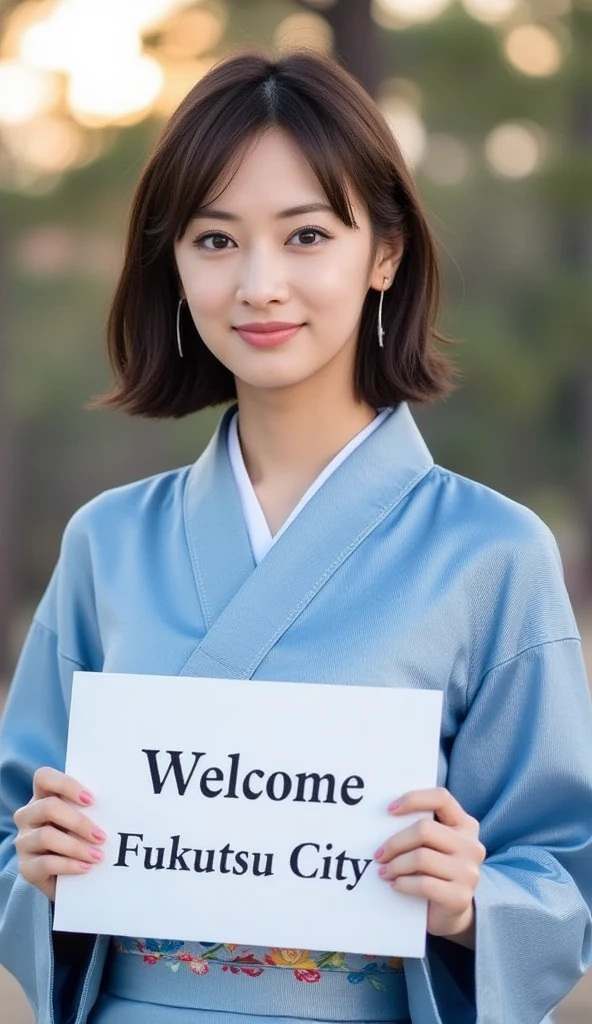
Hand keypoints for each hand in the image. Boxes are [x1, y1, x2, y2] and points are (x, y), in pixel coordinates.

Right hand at [13, 767, 106, 900]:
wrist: (70, 878)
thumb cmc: (82, 839)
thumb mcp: (85, 820)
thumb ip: (92, 809)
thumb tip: (119, 803)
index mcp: (42, 796)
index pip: (44, 777)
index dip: (66, 785)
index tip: (91, 799)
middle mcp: (27, 815)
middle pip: (48, 807)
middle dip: (79, 821)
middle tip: (101, 835)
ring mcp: (23, 842)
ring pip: (45, 836)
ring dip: (77, 846)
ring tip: (98, 856)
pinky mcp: (26, 867)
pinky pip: (46, 863)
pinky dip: (69, 865)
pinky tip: (86, 867)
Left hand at [374, 787, 484, 946]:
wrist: (450, 912)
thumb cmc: (434, 871)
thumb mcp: (433, 845)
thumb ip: (421, 830)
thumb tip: (383, 818)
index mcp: (465, 825)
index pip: (441, 797)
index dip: (414, 799)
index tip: (390, 810)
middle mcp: (471, 846)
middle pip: (424, 830)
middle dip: (395, 842)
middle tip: (379, 855)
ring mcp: (469, 872)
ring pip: (421, 857)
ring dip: (395, 865)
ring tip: (384, 871)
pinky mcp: (460, 897)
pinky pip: (424, 884)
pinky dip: (403, 883)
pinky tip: (395, 885)